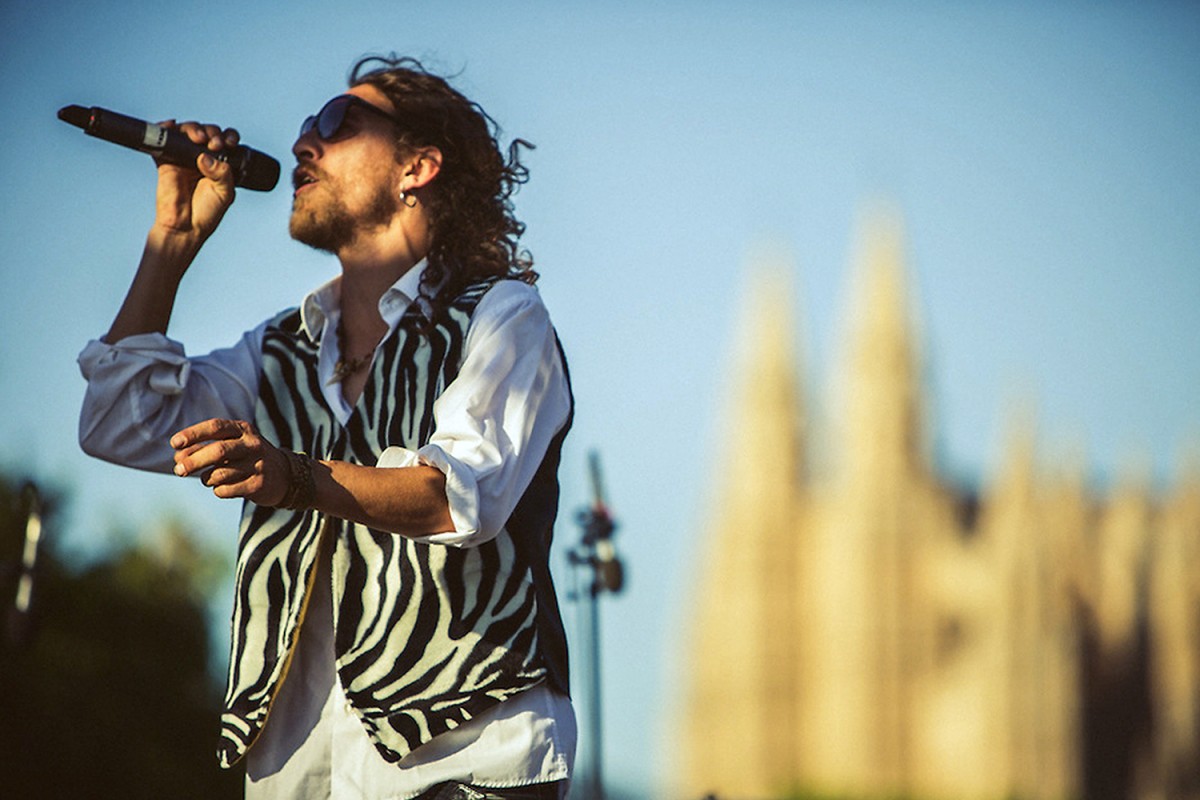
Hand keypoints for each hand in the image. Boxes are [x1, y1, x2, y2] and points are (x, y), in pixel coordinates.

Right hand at [152, 121, 238, 243]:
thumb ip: (222, 173)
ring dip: (193, 128)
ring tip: (199, 138)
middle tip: (214, 143)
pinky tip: (171, 126)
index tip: (230, 142)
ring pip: (187, 132)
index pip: (225, 141)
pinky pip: (164, 139)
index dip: (228, 136)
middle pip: (206, 132)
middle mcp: (202, 158)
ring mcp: (184, 158)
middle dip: (212, 132)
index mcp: (219, 164)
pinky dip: (166, 128)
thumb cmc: (206, 213)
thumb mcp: (225, 192)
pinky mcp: (166, 160)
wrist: (185, 227)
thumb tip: (206, 155)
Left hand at [171, 418, 289, 505]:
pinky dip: (217, 490)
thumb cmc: (246, 457)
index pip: (215, 427)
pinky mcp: (258, 485)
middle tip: (178, 470)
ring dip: (206, 478)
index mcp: (243, 429)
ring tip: (206, 478)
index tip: (174, 443)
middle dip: (194, 461)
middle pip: (218, 451)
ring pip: (220, 474)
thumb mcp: (230, 445)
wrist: (283, 475)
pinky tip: (223, 487)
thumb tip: (178, 458)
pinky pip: (226, 490)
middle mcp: (252, 445)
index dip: (193, 434)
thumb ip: (203, 448)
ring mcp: (257, 465)